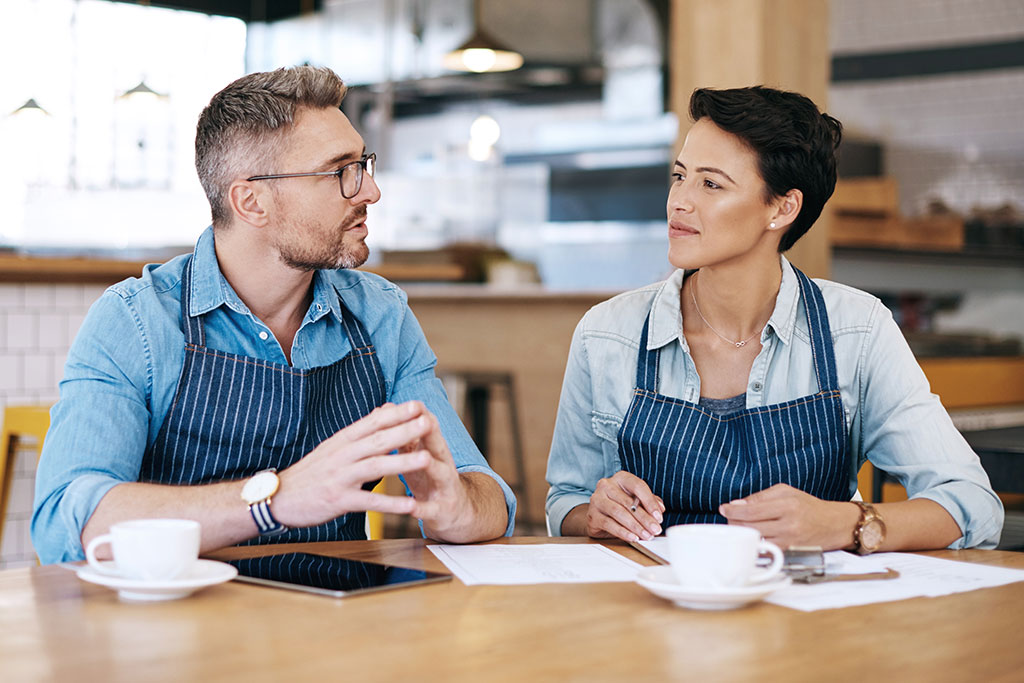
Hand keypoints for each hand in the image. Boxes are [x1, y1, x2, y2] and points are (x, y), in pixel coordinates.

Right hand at [273, 401, 434, 527]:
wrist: (279, 497)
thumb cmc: (311, 472)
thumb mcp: (333, 446)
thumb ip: (360, 431)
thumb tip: (384, 410)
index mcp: (343, 441)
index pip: (372, 422)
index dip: (395, 414)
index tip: (417, 405)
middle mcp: (342, 455)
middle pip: (377, 440)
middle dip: (404, 430)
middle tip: (428, 422)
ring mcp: (340, 477)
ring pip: (375, 466)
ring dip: (402, 462)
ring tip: (426, 458)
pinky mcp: (338, 500)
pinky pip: (368, 502)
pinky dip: (390, 504)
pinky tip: (410, 505)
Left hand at [399, 406, 504, 541]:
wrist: (454, 512)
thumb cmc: (429, 479)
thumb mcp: (416, 455)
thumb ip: (403, 435)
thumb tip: (386, 409)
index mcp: (435, 449)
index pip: (429, 427)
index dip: (420, 415)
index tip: (409, 402)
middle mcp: (443, 464)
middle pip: (438, 445)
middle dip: (431, 433)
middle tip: (424, 420)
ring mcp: (445, 487)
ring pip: (440, 473)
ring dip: (432, 466)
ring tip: (423, 458)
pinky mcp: (442, 510)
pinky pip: (432, 509)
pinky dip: (422, 509)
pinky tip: (412, 508)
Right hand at [585, 471, 664, 541]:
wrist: (599, 515)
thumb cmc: (620, 504)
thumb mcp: (637, 500)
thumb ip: (650, 501)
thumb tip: (659, 509)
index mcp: (620, 478)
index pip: (637, 486)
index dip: (650, 502)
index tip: (659, 516)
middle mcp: (606, 486)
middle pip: (628, 502)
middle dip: (645, 518)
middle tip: (655, 529)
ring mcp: (597, 500)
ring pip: (618, 513)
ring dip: (635, 526)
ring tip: (646, 535)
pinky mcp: (592, 516)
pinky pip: (609, 524)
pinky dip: (623, 532)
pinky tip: (633, 537)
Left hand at [718, 483, 859, 549]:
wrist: (835, 525)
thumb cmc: (809, 506)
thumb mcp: (786, 492)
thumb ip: (760, 497)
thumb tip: (737, 505)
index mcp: (787, 506)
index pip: (751, 510)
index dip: (733, 510)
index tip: (724, 508)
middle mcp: (789, 525)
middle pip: (749, 527)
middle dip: (734, 522)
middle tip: (730, 518)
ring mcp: (790, 542)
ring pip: (755, 540)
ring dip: (742, 534)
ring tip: (739, 527)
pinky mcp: (790, 553)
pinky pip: (765, 551)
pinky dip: (755, 544)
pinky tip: (752, 537)